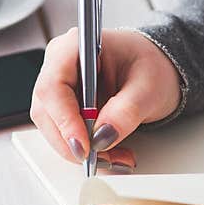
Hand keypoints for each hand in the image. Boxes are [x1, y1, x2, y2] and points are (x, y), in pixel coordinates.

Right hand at [30, 28, 181, 168]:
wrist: (156, 71)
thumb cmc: (151, 66)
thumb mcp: (149, 87)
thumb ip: (126, 111)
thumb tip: (103, 136)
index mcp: (76, 46)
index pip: (54, 85)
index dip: (65, 119)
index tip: (84, 145)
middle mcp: (60, 65)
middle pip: (47, 111)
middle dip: (74, 141)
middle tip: (105, 158)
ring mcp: (59, 87)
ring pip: (53, 127)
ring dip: (81, 149)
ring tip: (115, 157)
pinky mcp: (64, 107)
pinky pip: (64, 133)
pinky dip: (86, 149)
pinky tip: (109, 152)